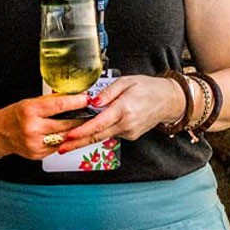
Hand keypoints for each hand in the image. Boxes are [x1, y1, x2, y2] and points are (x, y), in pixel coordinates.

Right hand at [0, 92, 92, 158]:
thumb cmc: (15, 115)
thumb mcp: (31, 102)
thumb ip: (52, 101)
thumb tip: (73, 97)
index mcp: (30, 111)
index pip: (59, 106)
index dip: (77, 102)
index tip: (87, 99)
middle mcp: (32, 128)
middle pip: (66, 124)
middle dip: (81, 118)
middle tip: (92, 112)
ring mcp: (35, 143)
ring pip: (65, 137)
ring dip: (76, 130)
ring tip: (85, 123)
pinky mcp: (38, 154)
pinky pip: (58, 146)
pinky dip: (65, 140)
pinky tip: (69, 134)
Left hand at [56, 74, 186, 152]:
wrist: (168, 100)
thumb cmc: (148, 88)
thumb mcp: (126, 81)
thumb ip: (107, 92)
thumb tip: (91, 102)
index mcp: (124, 109)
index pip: (99, 123)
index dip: (82, 131)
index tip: (68, 136)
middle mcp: (127, 124)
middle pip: (97, 136)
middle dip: (77, 143)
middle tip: (60, 148)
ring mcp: (129, 132)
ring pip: (103, 136)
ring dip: (86, 139)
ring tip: (68, 141)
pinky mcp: (131, 136)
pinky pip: (111, 133)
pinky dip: (100, 132)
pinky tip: (91, 130)